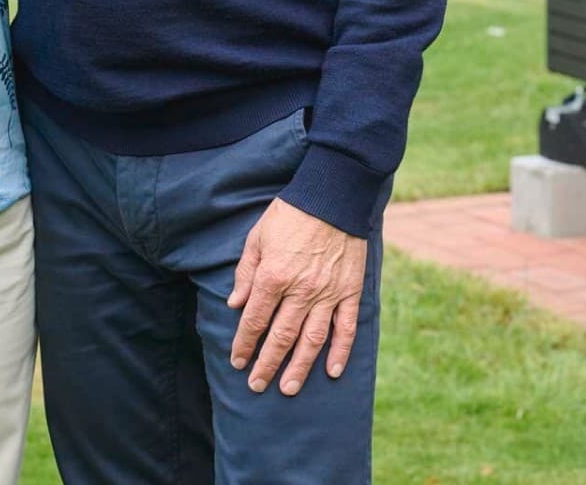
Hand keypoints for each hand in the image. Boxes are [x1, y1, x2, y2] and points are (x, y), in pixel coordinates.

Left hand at [226, 198, 366, 396]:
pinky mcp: (350, 291)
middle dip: (267, 364)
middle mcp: (301, 290)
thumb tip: (235, 305)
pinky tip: (332, 371)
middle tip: (257, 386)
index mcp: (274, 276)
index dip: (244, 343)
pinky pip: (346, 327)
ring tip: (289, 389)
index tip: (237, 361)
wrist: (333, 196)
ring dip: (300, 367)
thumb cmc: (290, 214)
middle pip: (281, 337)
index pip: (255, 320)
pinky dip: (340, 351)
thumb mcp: (258, 237)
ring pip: (312, 340)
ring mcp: (329, 293)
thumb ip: (246, 273)